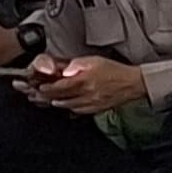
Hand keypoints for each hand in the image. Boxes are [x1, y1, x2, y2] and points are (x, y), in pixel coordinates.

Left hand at [29, 54, 151, 116]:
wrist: (132, 83)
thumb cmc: (115, 70)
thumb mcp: (94, 60)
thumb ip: (77, 64)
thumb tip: (64, 70)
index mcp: (84, 80)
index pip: (59, 87)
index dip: (47, 88)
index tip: (40, 88)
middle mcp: (85, 94)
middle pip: (60, 98)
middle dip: (48, 97)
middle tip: (39, 96)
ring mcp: (90, 103)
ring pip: (67, 106)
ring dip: (58, 103)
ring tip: (51, 101)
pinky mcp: (96, 109)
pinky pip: (78, 111)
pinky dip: (70, 109)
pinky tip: (67, 106)